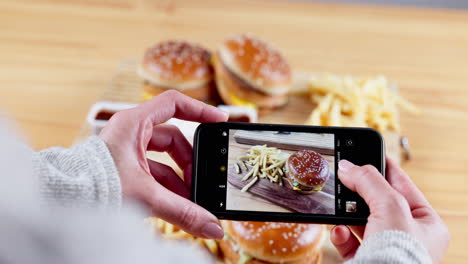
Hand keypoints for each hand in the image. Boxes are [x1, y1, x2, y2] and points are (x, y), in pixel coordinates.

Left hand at [100, 90, 227, 238]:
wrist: (63, 201)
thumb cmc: (94, 187)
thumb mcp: (145, 196)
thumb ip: (182, 211)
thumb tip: (211, 226)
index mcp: (134, 124)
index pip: (174, 104)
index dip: (199, 110)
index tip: (219, 121)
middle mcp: (131, 132)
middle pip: (174, 138)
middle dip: (189, 162)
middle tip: (203, 179)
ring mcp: (128, 150)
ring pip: (165, 159)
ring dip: (180, 179)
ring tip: (191, 200)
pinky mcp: (126, 167)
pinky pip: (155, 172)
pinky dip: (167, 187)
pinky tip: (177, 205)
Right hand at [331, 158, 448, 262]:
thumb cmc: (401, 257)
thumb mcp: (391, 207)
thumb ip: (369, 182)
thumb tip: (348, 166)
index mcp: (425, 223)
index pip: (402, 184)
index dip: (383, 166)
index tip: (366, 150)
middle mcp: (407, 236)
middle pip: (378, 201)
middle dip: (359, 191)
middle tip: (344, 175)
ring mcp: (385, 249)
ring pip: (361, 221)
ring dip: (346, 213)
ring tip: (337, 204)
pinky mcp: (365, 261)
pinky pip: (350, 241)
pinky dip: (341, 235)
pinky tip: (339, 231)